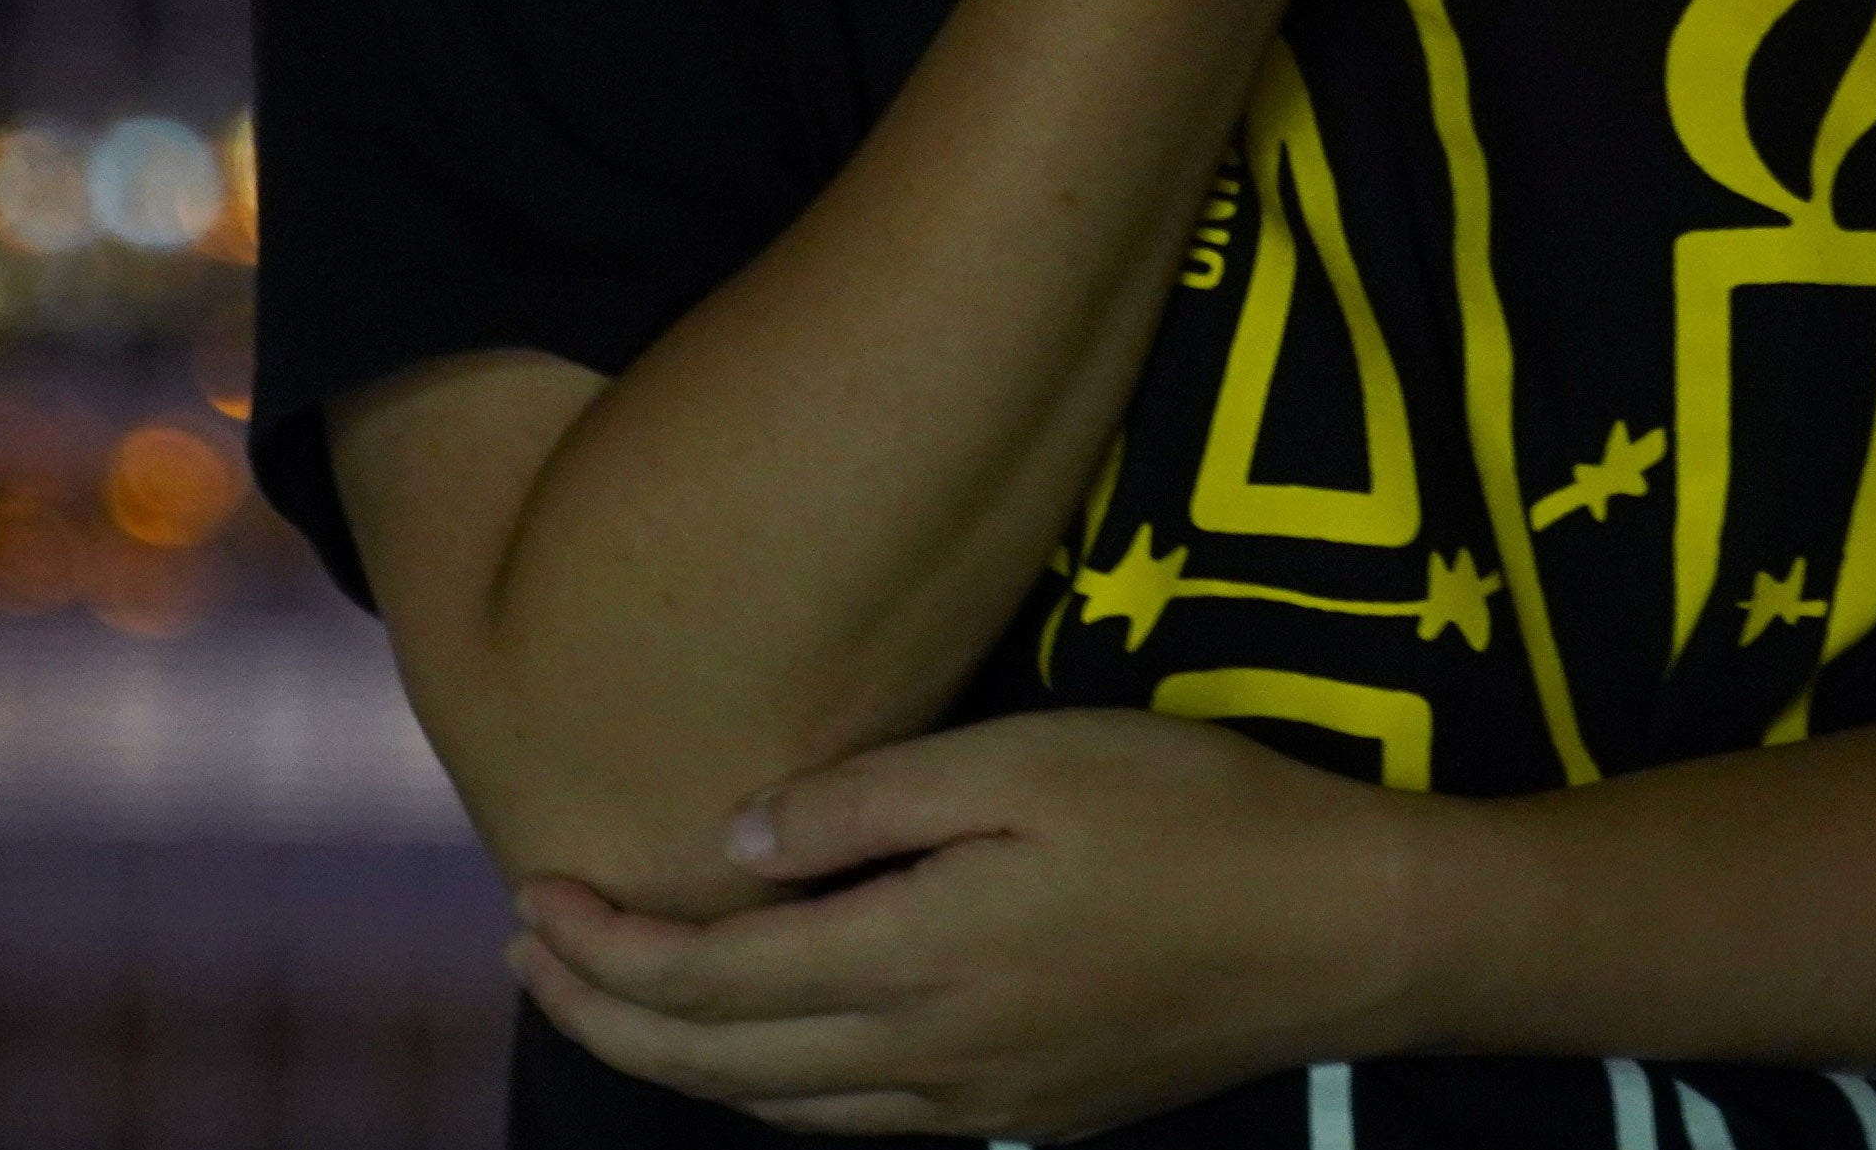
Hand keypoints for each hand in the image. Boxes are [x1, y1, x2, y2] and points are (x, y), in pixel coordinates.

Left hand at [506, 708, 1452, 1138]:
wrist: (1344, 930)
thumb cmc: (1192, 814)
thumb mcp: (1027, 761)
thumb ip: (869, 804)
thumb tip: (734, 846)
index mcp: (916, 961)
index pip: (707, 985)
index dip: (606, 951)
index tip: (536, 897)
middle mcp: (928, 1059)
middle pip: (722, 1067)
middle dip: (609, 1016)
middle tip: (530, 956)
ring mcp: (981, 1100)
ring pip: (784, 1111)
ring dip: (681, 1062)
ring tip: (616, 1003)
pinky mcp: (1027, 1109)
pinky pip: (861, 1123)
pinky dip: (776, 1090)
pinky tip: (766, 1050)